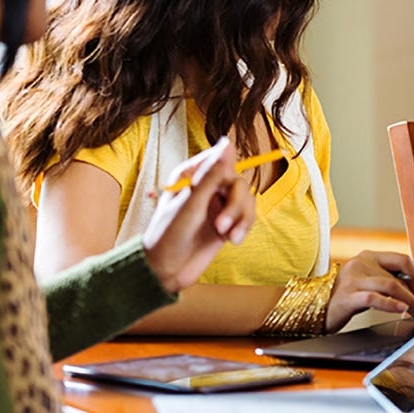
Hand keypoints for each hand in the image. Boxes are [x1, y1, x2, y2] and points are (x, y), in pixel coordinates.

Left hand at [141, 137, 254, 292]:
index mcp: (191, 175)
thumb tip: (227, 142)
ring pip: (246, 200)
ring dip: (241, 218)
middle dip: (235, 205)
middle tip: (222, 226)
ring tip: (229, 237)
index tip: (225, 190)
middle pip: (238, 183)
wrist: (166, 271)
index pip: (220, 160)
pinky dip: (244, 227)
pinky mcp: (227, 222)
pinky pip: (247, 216)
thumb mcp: (191, 204)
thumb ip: (211, 174)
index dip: (228, 172)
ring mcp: (217, 205)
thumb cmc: (168, 235)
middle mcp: (206, 187)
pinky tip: (233, 240)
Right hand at [325, 250, 413, 332]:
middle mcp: (361, 263)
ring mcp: (353, 278)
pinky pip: (374, 298)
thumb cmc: (347, 298)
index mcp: (368, 256)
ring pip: (391, 286)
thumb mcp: (368, 283)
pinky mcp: (347, 296)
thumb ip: (388, 281)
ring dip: (410, 302)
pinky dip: (391, 304)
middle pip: (398, 277)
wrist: (317, 310)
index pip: (402, 259)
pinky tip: (401, 310)